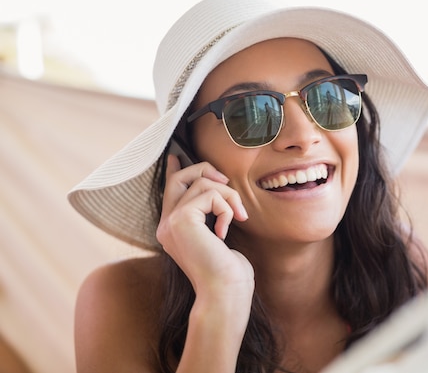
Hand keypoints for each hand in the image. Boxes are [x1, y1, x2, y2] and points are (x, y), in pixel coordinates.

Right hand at [156, 155, 253, 301]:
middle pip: (180, 178)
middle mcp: (166, 225)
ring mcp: (170, 222)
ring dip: (228, 195)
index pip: (170, 192)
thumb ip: (212, 215)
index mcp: (173, 230)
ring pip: (202, 182)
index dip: (174, 171)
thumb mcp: (219, 236)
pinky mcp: (181, 220)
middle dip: (206, 170)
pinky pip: (210, 194)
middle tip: (227, 182)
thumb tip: (219, 191)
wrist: (224, 292)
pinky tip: (227, 228)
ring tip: (239, 216)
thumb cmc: (228, 272)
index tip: (176, 157)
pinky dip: (226, 206)